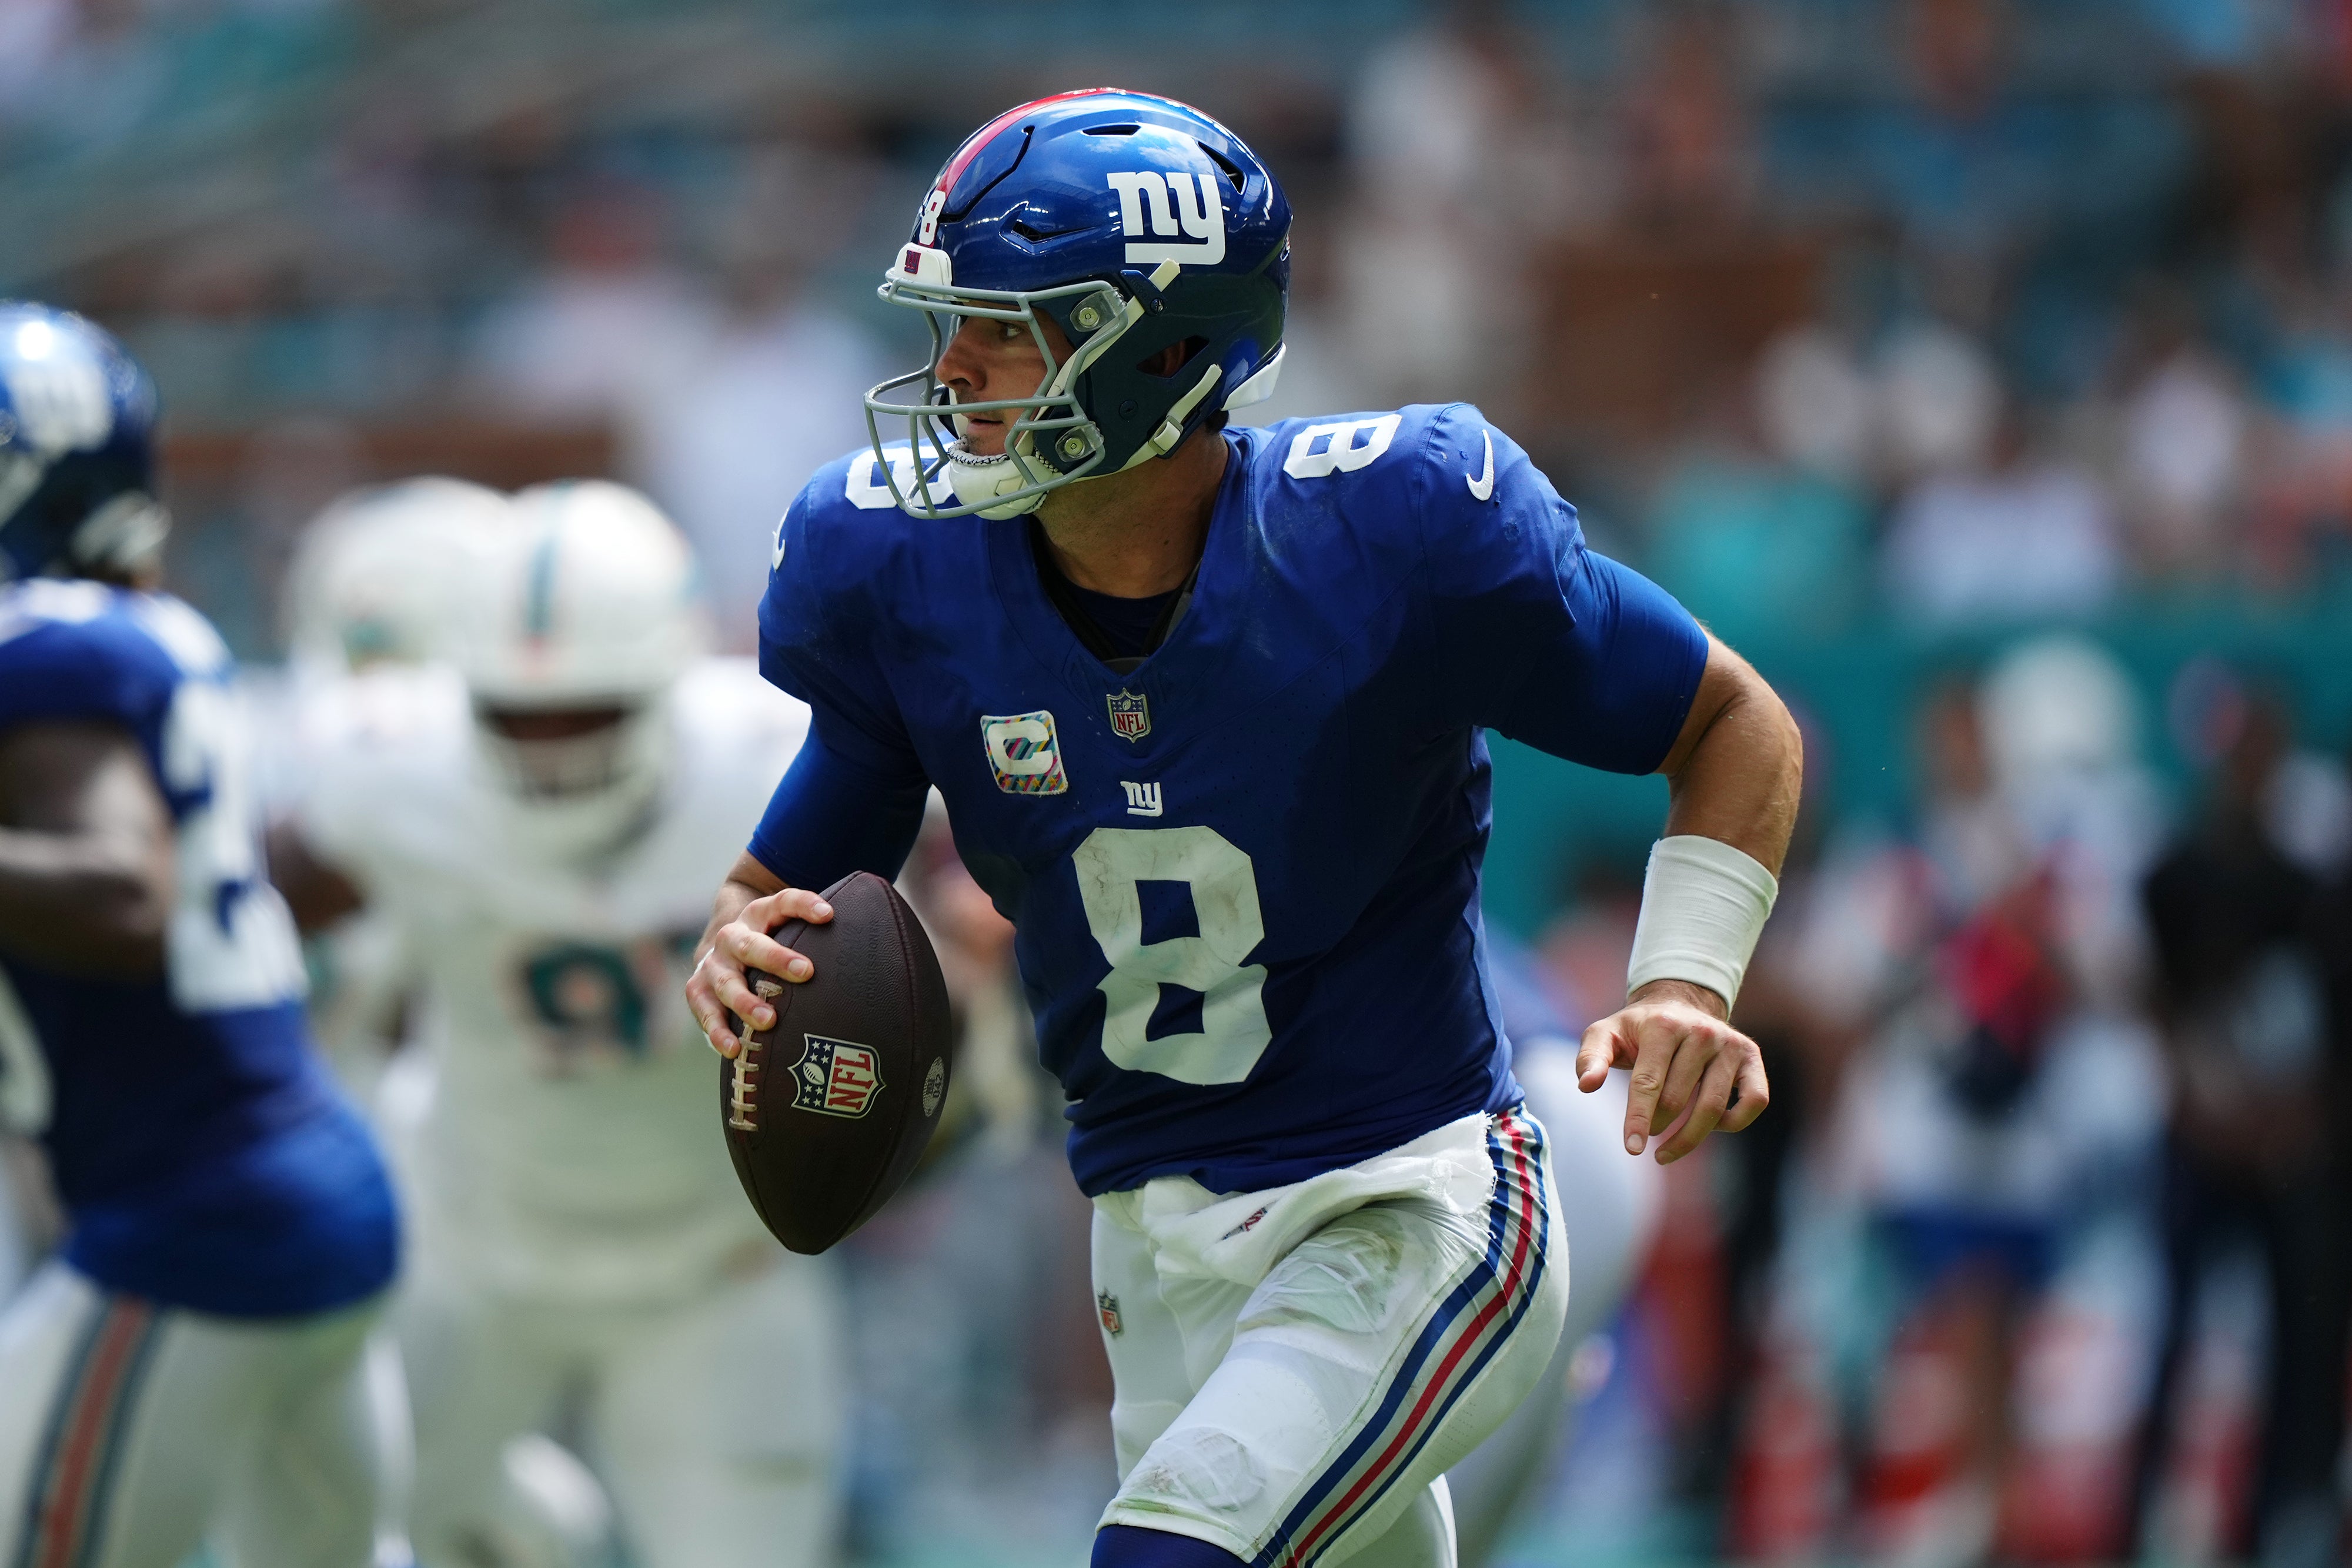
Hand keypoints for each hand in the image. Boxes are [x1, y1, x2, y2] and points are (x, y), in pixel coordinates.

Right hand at [685, 883, 833, 1058]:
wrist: (722, 948)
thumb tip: (874, 946)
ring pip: (725, 981)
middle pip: (751, 944)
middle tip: (806, 972)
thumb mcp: (789, 930)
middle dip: (776, 958)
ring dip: (745, 1001)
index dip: (804, 905)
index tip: (829, 915)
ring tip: (768, 1020)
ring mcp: (712, 964)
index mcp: (759, 914)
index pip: (783, 902)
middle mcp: (732, 936)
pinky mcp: (698, 990)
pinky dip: (717, 1031)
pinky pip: (704, 1011)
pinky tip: (733, 1049)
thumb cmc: (771, 944)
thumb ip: (819, 936)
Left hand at [1576, 979, 1768, 1163]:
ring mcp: (1730, 1043)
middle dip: (1657, 1125)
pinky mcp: (1751, 1056)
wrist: (1678, 1003)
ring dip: (1688, 1137)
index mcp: (1663, 1025)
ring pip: (1713, 1107)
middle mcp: (1701, 1031)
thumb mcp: (1605, 1034)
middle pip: (1677, 1099)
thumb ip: (1590, 1058)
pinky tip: (1711, 1126)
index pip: (1648, 1082)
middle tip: (1646, 1133)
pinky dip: (1733, 1123)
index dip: (1639, 1119)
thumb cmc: (1636, 1029)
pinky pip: (1755, 1101)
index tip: (1632, 1149)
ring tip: (1666, 1150)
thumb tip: (1586, 1086)